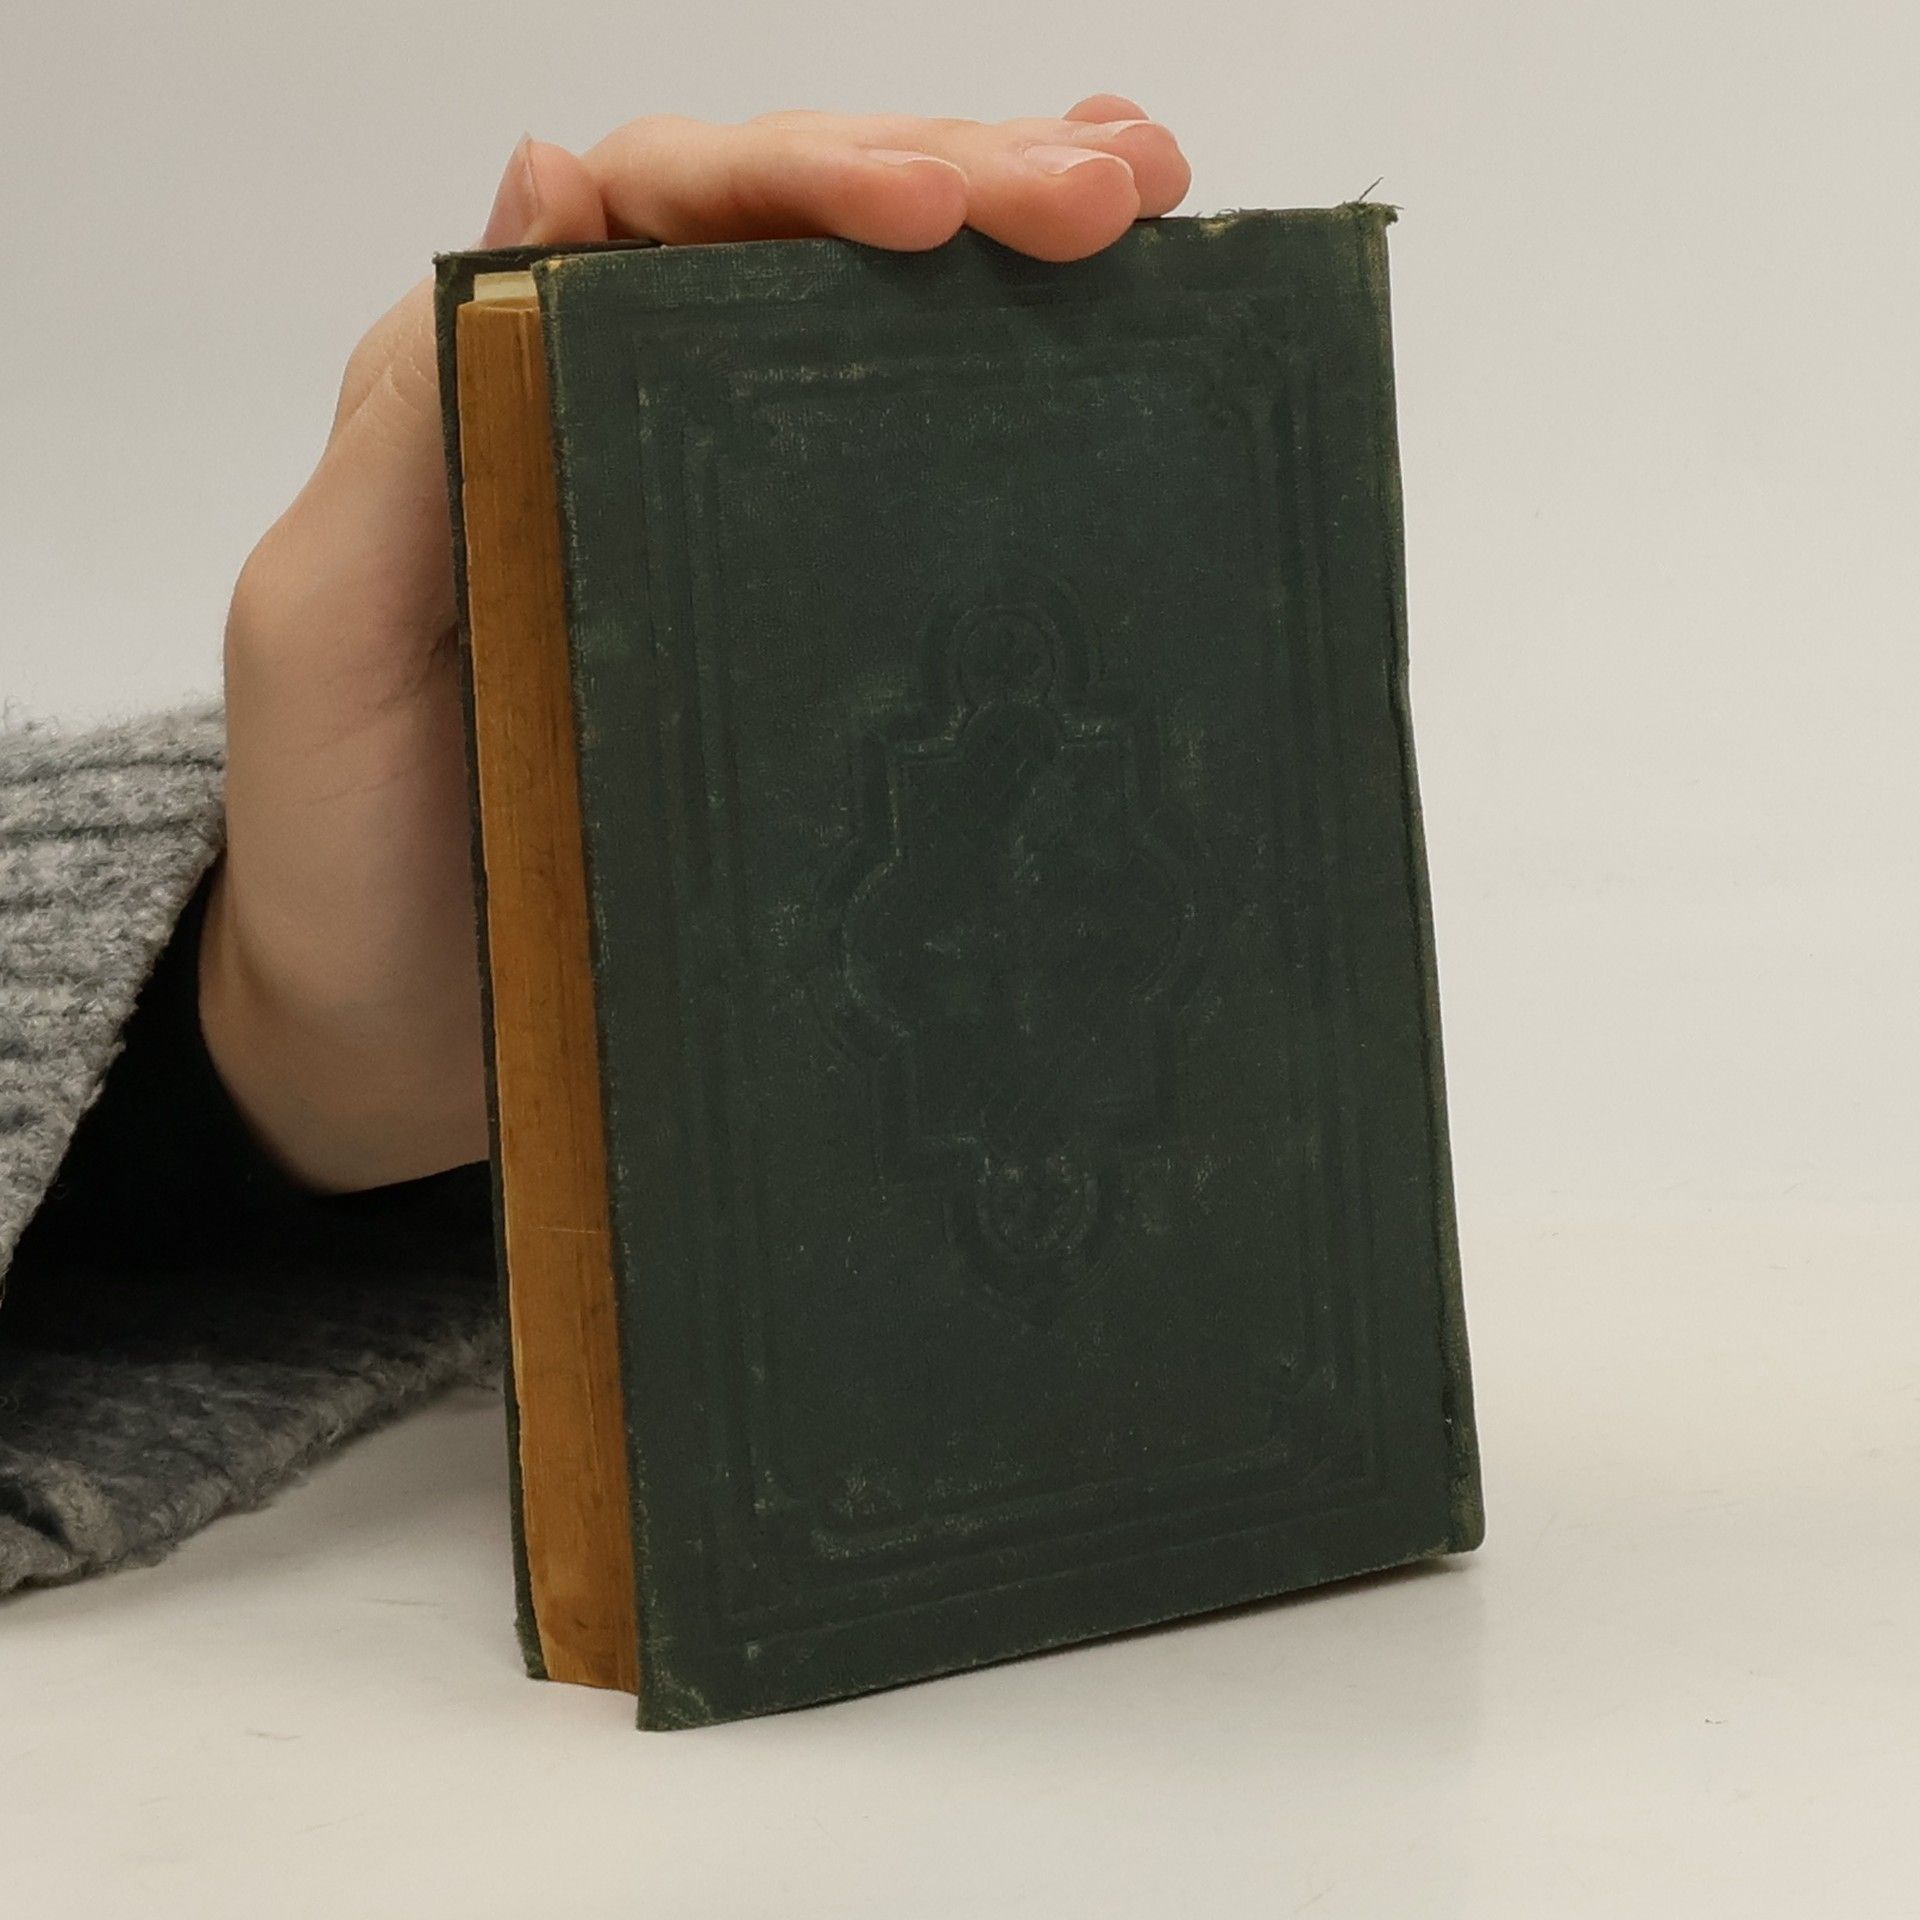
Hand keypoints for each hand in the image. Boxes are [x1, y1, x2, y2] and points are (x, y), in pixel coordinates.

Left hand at [202, 98, 1191, 1192]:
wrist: (403, 1047)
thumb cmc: (346, 851)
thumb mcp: (333, 622)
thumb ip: (422, 418)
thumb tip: (554, 171)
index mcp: (517, 386)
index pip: (675, 206)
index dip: (814, 174)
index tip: (947, 209)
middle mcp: (639, 427)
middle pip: (809, 245)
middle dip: (970, 178)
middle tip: (1120, 192)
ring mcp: (736, 529)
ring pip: (885, 338)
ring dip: (1022, 258)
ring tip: (1156, 210)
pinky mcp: (805, 636)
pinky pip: (920, 493)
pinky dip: (1024, 406)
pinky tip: (1125, 354)